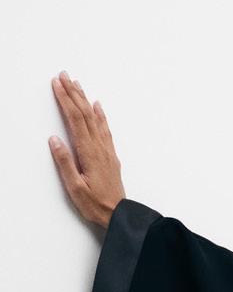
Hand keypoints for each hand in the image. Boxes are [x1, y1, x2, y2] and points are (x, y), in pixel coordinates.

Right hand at [48, 70, 124, 228]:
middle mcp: (100, 147)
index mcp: (89, 152)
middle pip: (84, 113)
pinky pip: (105, 129)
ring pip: (95, 118)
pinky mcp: (111, 156)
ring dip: (85, 99)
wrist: (119, 215)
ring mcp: (107, 150)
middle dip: (73, 93)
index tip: (56, 84)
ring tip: (77, 84)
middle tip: (64, 75)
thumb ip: (65, 163)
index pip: (75, 119)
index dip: (65, 100)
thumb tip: (55, 140)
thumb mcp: (75, 188)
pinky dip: (100, 115)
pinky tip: (97, 106)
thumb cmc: (96, 205)